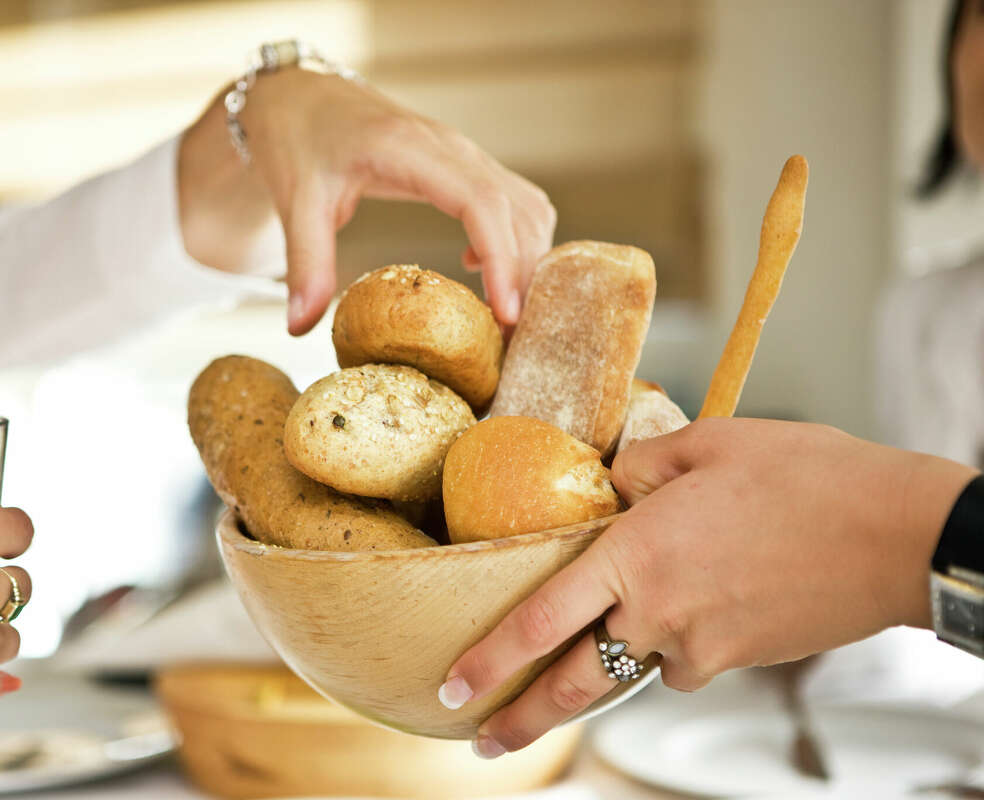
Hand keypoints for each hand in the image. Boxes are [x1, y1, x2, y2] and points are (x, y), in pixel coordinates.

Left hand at [177, 69, 555, 333]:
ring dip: (527, 261)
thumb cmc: (297, 140)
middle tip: (512, 338)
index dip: (503, 259)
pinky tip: (478, 270)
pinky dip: (515, 241)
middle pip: (517, 210)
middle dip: (524, 275)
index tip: (506, 314)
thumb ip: (305, 263)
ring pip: (525, 206)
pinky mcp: (464, 164)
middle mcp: (451, 147)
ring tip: (506, 318)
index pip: (481, 202)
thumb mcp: (296, 201)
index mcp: (411, 150)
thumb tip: (298, 328)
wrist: (300, 95)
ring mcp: (463, 154)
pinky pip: (513, 201)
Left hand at [440, 418, 977, 757]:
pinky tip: (702, 605)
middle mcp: (657, 611)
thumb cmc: (805, 476)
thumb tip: (612, 484)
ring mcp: (699, 645)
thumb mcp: (708, 443)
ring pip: (632, 666)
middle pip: (571, 682)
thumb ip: (641, 466)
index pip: (539, 618)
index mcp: (635, 553)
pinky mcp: (738, 662)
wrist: (897, 534)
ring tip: (580, 676)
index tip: (452, 685)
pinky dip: (675, 644)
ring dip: (603, 672)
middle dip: (519, 720)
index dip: (489, 659)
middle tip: (482, 741)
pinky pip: (684, 661)